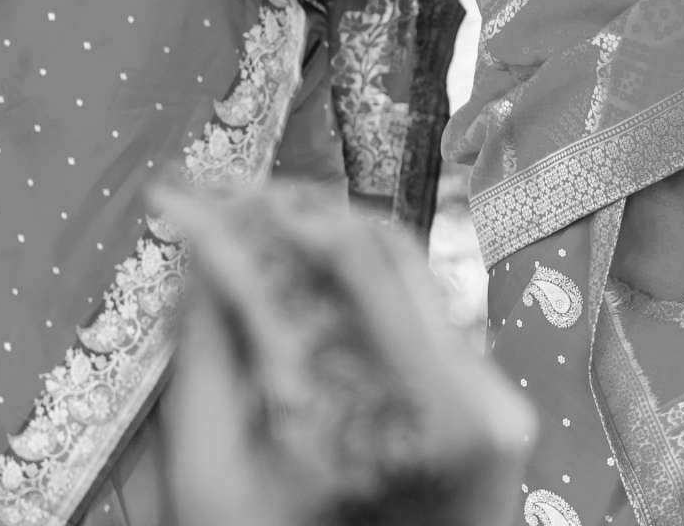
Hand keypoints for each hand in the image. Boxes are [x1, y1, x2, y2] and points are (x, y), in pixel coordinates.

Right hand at [155, 180, 535, 525]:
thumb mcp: (209, 491)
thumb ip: (203, 370)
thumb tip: (198, 263)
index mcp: (371, 426)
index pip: (304, 274)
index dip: (236, 222)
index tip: (181, 191)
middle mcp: (452, 400)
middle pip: (371, 250)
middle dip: (291, 209)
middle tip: (224, 191)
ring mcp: (489, 404)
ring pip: (410, 274)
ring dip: (333, 237)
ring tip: (260, 219)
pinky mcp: (502, 414)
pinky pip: (429, 321)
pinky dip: (370, 290)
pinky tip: (313, 277)